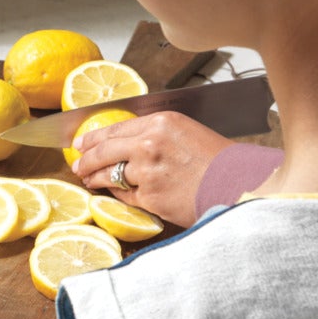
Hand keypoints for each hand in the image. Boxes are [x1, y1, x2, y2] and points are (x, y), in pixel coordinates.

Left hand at [71, 112, 229, 229]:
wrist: (239, 187)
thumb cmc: (221, 162)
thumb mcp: (188, 133)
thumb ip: (158, 134)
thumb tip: (129, 141)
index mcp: (161, 122)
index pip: (114, 128)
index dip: (92, 137)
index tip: (80, 142)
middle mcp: (149, 143)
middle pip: (104, 150)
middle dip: (85, 159)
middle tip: (77, 164)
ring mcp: (147, 171)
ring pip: (109, 174)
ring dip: (95, 178)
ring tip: (88, 180)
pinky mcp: (149, 196)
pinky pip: (125, 195)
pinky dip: (117, 195)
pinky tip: (113, 194)